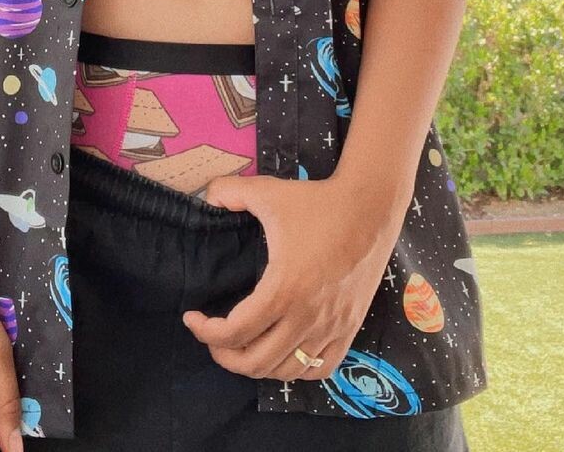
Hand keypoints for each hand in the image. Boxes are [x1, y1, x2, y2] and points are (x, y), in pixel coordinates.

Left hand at [181, 171, 403, 383]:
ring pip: (286, 371)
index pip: (235, 332)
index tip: (192, 318)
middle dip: (224, 355)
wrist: (370, 208)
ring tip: (243, 344)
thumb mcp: (268, 192)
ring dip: (257, 365)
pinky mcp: (350, 328)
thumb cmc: (317, 202)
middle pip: (256, 362)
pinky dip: (295, 369)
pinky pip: (319, 369)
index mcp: (283, 288)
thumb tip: (206, 198)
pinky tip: (282, 351)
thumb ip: (229, 192)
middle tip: (213, 336)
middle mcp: (307, 316)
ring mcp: (331, 327)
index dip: (206, 332)